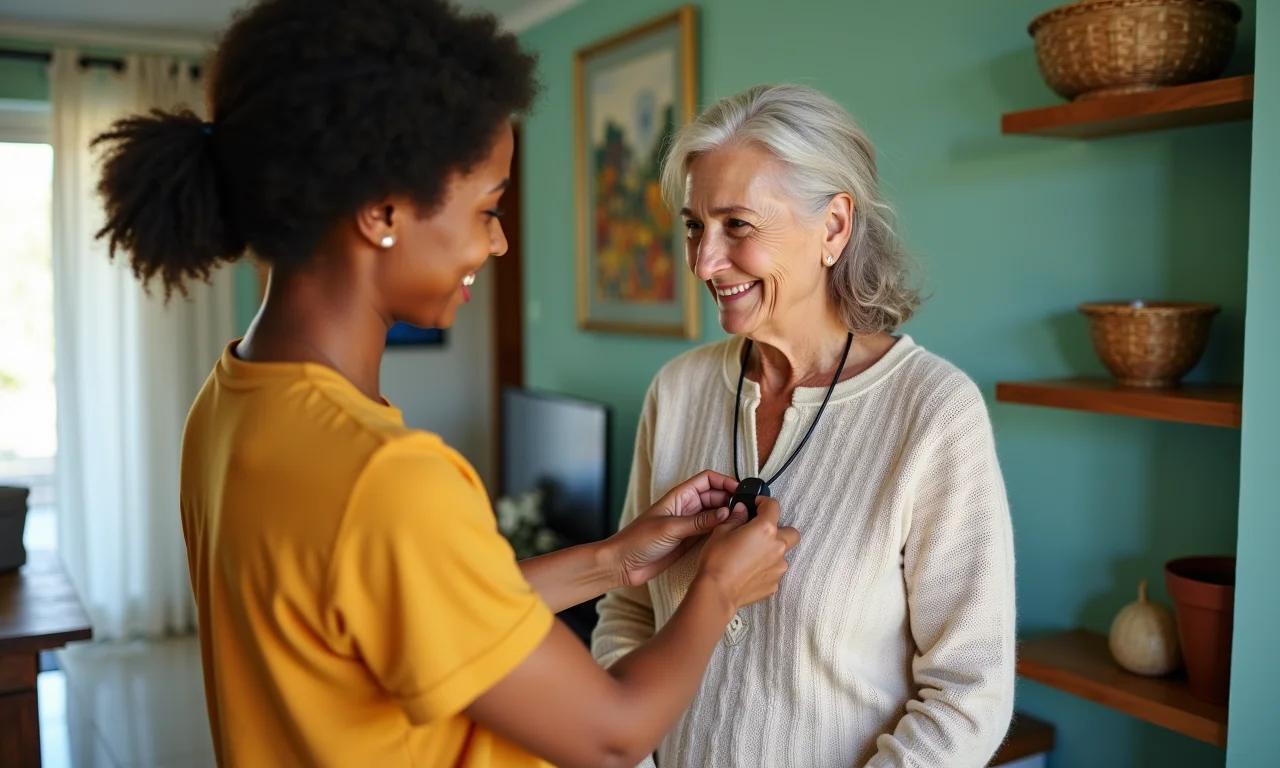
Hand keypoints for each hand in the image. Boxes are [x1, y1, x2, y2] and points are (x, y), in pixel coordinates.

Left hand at [604, 470, 738, 587]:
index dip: (724, 482)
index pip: (707, 480)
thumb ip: (699, 521)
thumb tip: (726, 513)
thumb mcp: (670, 528)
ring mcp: (688, 524)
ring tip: (742, 523)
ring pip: (714, 514)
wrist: (622, 564)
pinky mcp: (688, 540)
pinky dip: (721, 531)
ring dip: (727, 516)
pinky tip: (730, 536)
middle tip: (745, 511)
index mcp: (679, 496)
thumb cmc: (638, 540)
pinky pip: (710, 531)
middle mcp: (686, 507)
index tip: (740, 491)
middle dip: (730, 500)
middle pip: (715, 496)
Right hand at [695, 497, 799, 610]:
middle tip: (763, 533)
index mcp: (765, 529)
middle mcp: (778, 546)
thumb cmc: (717, 560)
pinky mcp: (775, 583)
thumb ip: (736, 518)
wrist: (717, 592)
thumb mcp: (721, 531)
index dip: (764, 502)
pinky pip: (775, 571)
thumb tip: (742, 510)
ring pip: (783, 554)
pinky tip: (749, 571)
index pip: (773, 506)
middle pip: (792, 532)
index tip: (757, 504)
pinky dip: (766, 568)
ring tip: (752, 556)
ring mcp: (779, 567)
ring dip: (772, 551)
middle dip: (781, 530)